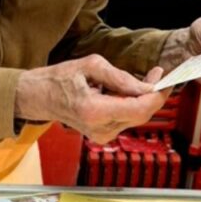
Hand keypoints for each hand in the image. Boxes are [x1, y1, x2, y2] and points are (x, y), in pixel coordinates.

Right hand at [14, 55, 168, 144]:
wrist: (37, 97)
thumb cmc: (57, 80)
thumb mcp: (89, 66)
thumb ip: (120, 76)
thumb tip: (146, 85)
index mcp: (94, 111)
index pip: (140, 108)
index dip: (157, 93)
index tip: (162, 77)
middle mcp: (99, 128)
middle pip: (142, 115)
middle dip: (153, 95)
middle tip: (155, 75)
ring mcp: (100, 134)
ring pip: (136, 117)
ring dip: (140, 99)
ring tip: (131, 81)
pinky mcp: (102, 135)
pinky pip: (126, 119)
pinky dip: (130, 105)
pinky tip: (121, 93)